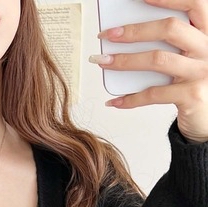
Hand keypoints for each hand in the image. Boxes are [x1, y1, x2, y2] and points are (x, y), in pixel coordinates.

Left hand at [94, 0, 207, 142]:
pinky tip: (115, 101)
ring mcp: (201, 72)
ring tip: (104, 62)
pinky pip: (154, 93)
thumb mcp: (189, 57)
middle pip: (170, 29)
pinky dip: (130, 98)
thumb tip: (129, 35)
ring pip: (158, 59)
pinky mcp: (191, 95)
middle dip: (134, 31)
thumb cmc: (193, 83)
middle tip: (108, 35)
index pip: (194, 4)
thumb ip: (171, 44)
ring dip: (125, 60)